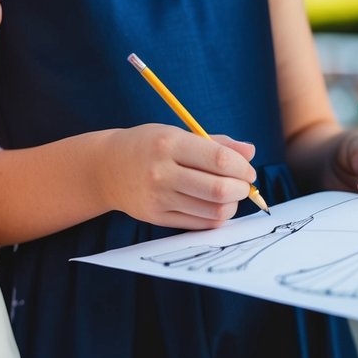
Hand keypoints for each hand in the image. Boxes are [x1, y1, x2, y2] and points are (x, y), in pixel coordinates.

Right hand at [101, 125, 257, 228]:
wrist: (107, 167)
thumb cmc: (148, 145)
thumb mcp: (176, 133)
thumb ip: (215, 143)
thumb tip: (250, 152)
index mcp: (168, 144)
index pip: (218, 160)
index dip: (242, 167)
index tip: (248, 170)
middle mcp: (162, 172)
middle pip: (219, 189)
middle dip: (241, 189)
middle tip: (244, 185)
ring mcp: (158, 197)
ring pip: (213, 210)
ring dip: (232, 205)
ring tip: (230, 195)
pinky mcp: (157, 217)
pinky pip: (199, 223)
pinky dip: (216, 217)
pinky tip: (215, 206)